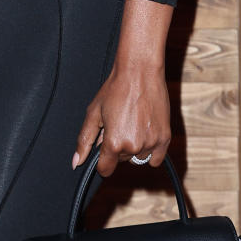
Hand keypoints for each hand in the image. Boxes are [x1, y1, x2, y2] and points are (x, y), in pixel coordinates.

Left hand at [72, 62, 170, 176]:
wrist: (140, 72)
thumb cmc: (115, 89)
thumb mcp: (94, 112)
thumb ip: (84, 140)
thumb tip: (75, 162)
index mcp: (114, 142)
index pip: (105, 169)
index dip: (102, 160)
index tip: (103, 151)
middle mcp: (133, 147)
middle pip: (121, 160)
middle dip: (117, 147)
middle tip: (119, 124)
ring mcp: (151, 143)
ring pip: (137, 158)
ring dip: (134, 148)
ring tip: (133, 124)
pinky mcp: (165, 138)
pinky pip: (155, 159)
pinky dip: (150, 150)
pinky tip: (145, 133)